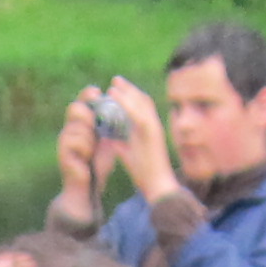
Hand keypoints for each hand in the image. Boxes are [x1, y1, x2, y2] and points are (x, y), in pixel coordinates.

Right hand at [54, 97, 104, 225]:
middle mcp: (70, 129)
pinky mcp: (62, 152)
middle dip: (87, 113)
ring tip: (91, 151)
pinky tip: (86, 158)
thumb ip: (109, 126)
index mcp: (81, 124)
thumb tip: (119, 107)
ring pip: (78, 126)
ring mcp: (64, 140)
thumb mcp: (107, 141)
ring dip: (89, 138)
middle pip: (74, 108)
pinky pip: (76, 141)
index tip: (97, 91)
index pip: (82, 102)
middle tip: (94, 122)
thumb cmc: (98, 164)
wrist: (89, 187)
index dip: (87, 94)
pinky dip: (85, 148)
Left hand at [97, 75, 171, 197]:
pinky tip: (115, 97)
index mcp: (148, 129)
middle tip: (114, 81)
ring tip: (113, 85)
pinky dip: (126, 103)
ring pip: (142, 103)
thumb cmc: (144, 173)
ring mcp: (154, 127)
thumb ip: (119, 143)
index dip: (130, 96)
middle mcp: (153, 125)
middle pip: (143, 100)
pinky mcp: (153, 133)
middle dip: (129, 89)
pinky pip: (139, 113)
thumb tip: (107, 136)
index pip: (142, 107)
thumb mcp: (127, 154)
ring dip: (127, 92)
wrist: (157, 185)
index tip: (115, 89)